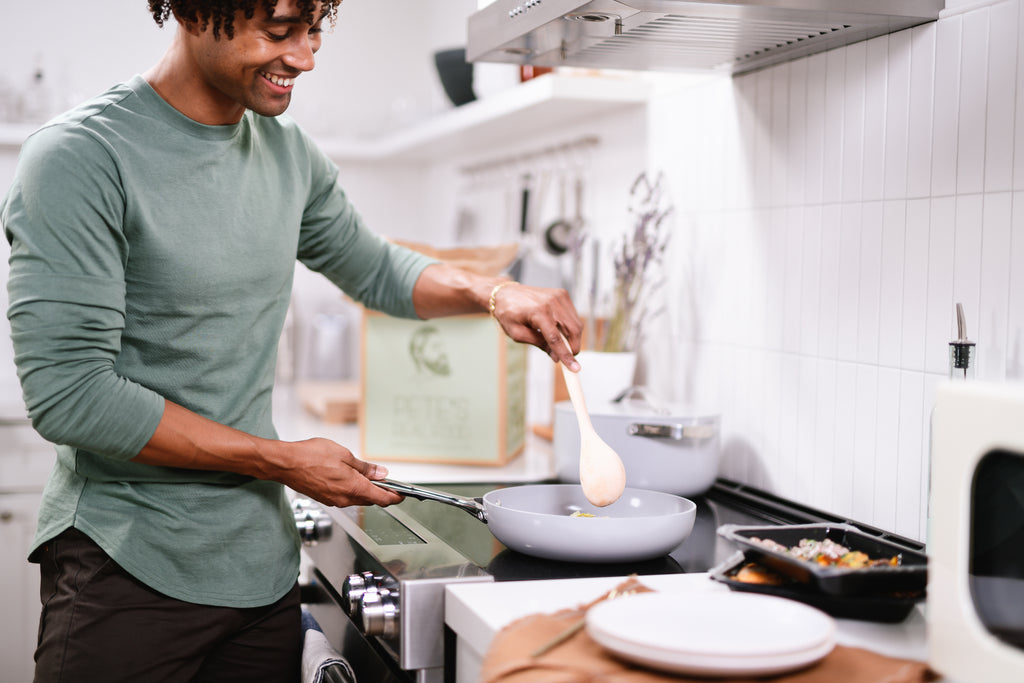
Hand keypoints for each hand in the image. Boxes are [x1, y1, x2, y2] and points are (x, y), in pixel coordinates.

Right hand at [278, 437, 403, 507]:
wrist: (285, 464)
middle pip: (370, 500)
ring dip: (366, 491)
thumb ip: (364, 467)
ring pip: (357, 499)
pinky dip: (352, 490)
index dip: (395, 497)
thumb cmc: (311, 456)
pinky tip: (350, 479)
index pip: (382, 499)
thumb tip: (381, 474)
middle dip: (381, 492)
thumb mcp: (344, 455)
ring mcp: (334, 500)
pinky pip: (345, 497)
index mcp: (354, 488)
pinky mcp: (325, 498)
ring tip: (369, 477)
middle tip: (388, 482)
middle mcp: (345, 498)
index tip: (402, 494)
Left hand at [490, 282, 582, 370]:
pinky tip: (560, 330)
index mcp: (538, 312)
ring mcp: (558, 296)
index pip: (556, 338)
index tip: (575, 369)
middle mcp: (551, 302)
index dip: (566, 355)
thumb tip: (556, 356)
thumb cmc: (508, 313)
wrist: (506, 293)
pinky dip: (570, 327)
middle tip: (569, 358)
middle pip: (572, 330)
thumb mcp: (517, 334)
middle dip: (574, 347)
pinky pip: (573, 315)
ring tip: (561, 343)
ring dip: (573, 338)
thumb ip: (538, 344)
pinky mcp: (562, 294)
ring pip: (576, 323)